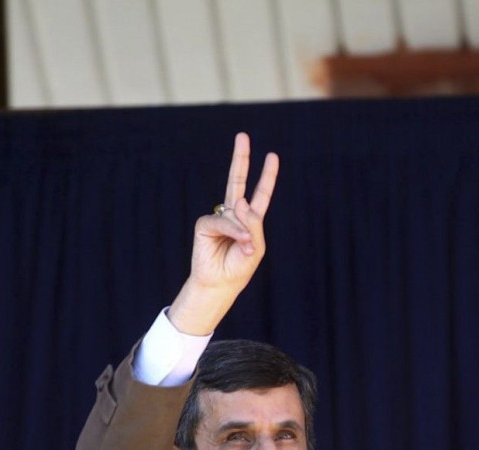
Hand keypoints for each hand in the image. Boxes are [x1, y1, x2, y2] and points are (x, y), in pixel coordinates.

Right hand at [169, 133, 278, 334]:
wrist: (219, 284)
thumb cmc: (239, 268)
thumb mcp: (256, 248)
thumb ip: (253, 224)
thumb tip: (239, 200)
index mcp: (249, 220)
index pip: (260, 194)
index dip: (267, 176)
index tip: (272, 156)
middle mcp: (233, 214)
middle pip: (238, 181)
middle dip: (241, 159)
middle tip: (242, 135)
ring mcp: (219, 217)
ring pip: (236, 210)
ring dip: (244, 231)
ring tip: (245, 247)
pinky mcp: (205, 223)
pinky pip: (224, 221)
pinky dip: (233, 231)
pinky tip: (238, 243)